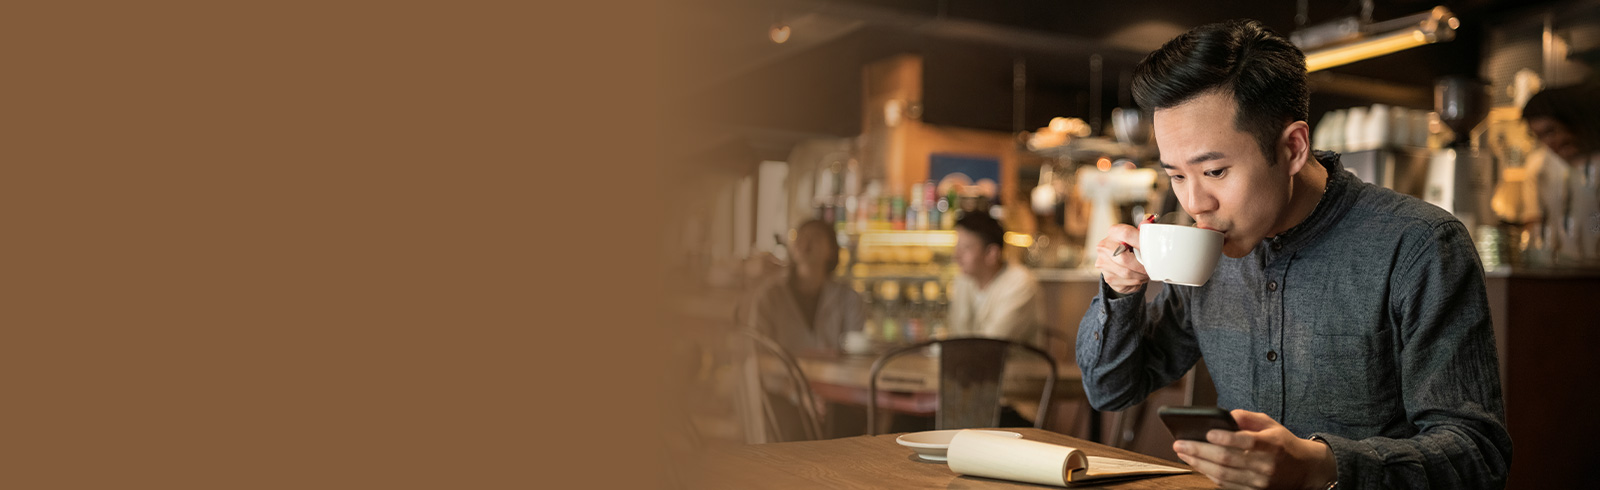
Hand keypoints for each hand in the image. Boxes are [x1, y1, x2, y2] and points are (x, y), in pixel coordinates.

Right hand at [1094, 224, 1147, 294]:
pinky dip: (1136, 282)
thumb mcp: (1138, 236)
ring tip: (1146, 273)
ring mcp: (1103, 263)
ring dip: (1140, 275)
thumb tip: (1148, 223)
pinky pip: (1125, 283)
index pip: (1127, 234)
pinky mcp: (1107, 278)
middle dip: (1141, 266)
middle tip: (1150, 268)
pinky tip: (1138, 278)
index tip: (1151, 250)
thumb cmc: (1131, 247)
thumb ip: (1143, 231)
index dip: (1141, 242)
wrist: (1119, 261)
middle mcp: (1104, 247)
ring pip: (1126, 273)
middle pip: (1124, 258)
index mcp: (1114, 232)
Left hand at [1172, 409, 1336, 489]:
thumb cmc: (1282, 443)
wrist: (1305, 470)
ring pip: (1223, 475)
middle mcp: (1265, 465)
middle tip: (1180, 444)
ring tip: (1183, 454)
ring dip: (1199, 465)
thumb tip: (1225, 415)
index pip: (1246, 442)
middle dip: (1200, 452)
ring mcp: (1259, 482)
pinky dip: (1209, 475)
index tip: (1207, 432)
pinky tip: (1197, 465)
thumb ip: (1248, 418)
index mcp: (1272, 445)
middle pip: (1228, 460)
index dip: (1225, 438)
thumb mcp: (1271, 425)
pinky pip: (1226, 485)